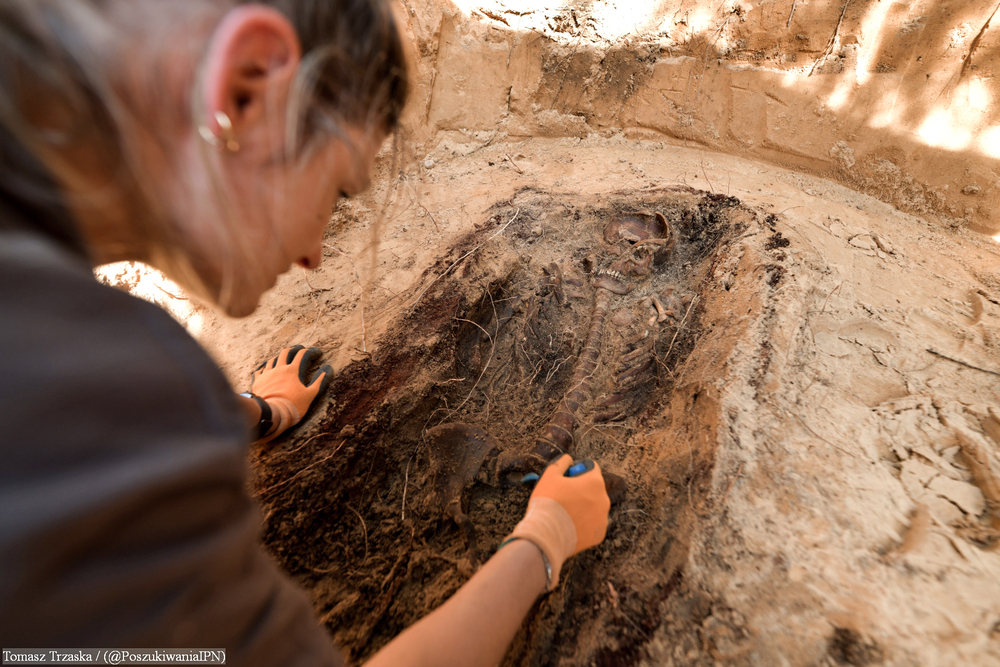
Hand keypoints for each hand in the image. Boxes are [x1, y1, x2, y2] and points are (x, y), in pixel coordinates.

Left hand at [250, 346, 331, 442]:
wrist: (271, 414)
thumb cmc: (293, 406)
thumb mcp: (310, 395)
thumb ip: (319, 382)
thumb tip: (327, 370)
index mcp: (292, 371)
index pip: (302, 355)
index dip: (311, 352)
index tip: (317, 353)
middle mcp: (279, 369)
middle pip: (285, 353)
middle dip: (294, 350)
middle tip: (299, 350)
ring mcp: (266, 374)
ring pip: (272, 360)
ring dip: (279, 357)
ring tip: (282, 358)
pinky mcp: (258, 381)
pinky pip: (259, 370)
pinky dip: (264, 367)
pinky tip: (265, 368)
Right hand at [505, 454, 609, 589]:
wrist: (546, 535)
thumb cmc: (548, 502)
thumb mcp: (550, 475)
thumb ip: (562, 463)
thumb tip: (569, 460)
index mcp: (595, 482)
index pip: (592, 468)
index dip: (578, 471)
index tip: (567, 478)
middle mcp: (604, 499)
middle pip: (594, 488)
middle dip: (581, 489)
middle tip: (564, 496)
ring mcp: (603, 518)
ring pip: (594, 506)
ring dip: (584, 506)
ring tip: (565, 512)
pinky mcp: (599, 534)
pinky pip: (593, 524)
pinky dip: (584, 523)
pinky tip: (570, 525)